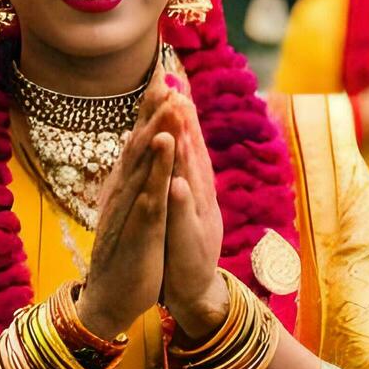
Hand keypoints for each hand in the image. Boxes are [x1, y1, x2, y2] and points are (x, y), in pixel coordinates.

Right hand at [75, 72, 176, 338]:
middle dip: (154, 110)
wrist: (110, 297)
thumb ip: (132, 168)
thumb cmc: (124, 249)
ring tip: (170, 105)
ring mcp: (130, 211)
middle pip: (140, 143)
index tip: (163, 75)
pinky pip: (150, 199)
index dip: (150, 108)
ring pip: (144, 167)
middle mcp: (124, 191)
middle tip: (165, 76)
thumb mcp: (128, 203)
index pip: (139, 139)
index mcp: (125, 185)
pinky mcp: (140, 233)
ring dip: (157, 134)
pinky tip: (166, 153)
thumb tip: (134, 133)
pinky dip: (158, 174)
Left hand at [160, 81, 227, 342]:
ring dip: (187, 150)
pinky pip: (186, 220)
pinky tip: (176, 184)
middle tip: (176, 86)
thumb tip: (174, 138)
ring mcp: (198, 218)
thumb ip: (180, 170)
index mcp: (193, 184)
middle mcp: (200, 195)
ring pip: (193, 178)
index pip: (186, 142)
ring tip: (180, 122)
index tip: (168, 80)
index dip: (178, 112)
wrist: (194, 289)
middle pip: (193, 151)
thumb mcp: (180, 201)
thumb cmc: (184, 242)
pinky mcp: (192, 244)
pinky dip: (182, 201)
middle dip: (185, 119)